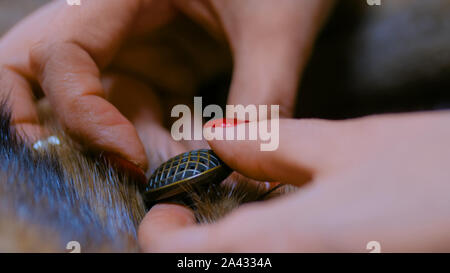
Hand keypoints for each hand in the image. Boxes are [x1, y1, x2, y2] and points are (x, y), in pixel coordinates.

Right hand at [0, 0, 331, 171]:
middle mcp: (116, 23)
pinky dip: (161, 146)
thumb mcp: (274, 27)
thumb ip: (261, 93)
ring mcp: (138, 50)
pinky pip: (144, 115)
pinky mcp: (162, 72)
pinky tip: (193, 164)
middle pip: (48, 74)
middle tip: (90, 172)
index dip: (83, 113)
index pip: (64, 54)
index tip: (130, 158)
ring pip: (104, 107)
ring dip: (131, 149)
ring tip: (180, 177)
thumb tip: (239, 160)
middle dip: (56, 126)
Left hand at [138, 111, 449, 251]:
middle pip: (207, 270)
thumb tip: (220, 137)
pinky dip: (260, 254)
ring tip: (235, 226)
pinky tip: (282, 236)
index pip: (177, 257)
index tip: (167, 212)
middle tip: (195, 220)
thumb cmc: (432, 175)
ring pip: (240, 272)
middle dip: (191, 249)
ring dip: (223, 253)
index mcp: (281, 243)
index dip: (160, 235)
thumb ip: (272, 145)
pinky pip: (277, 270)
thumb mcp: (345, 148)